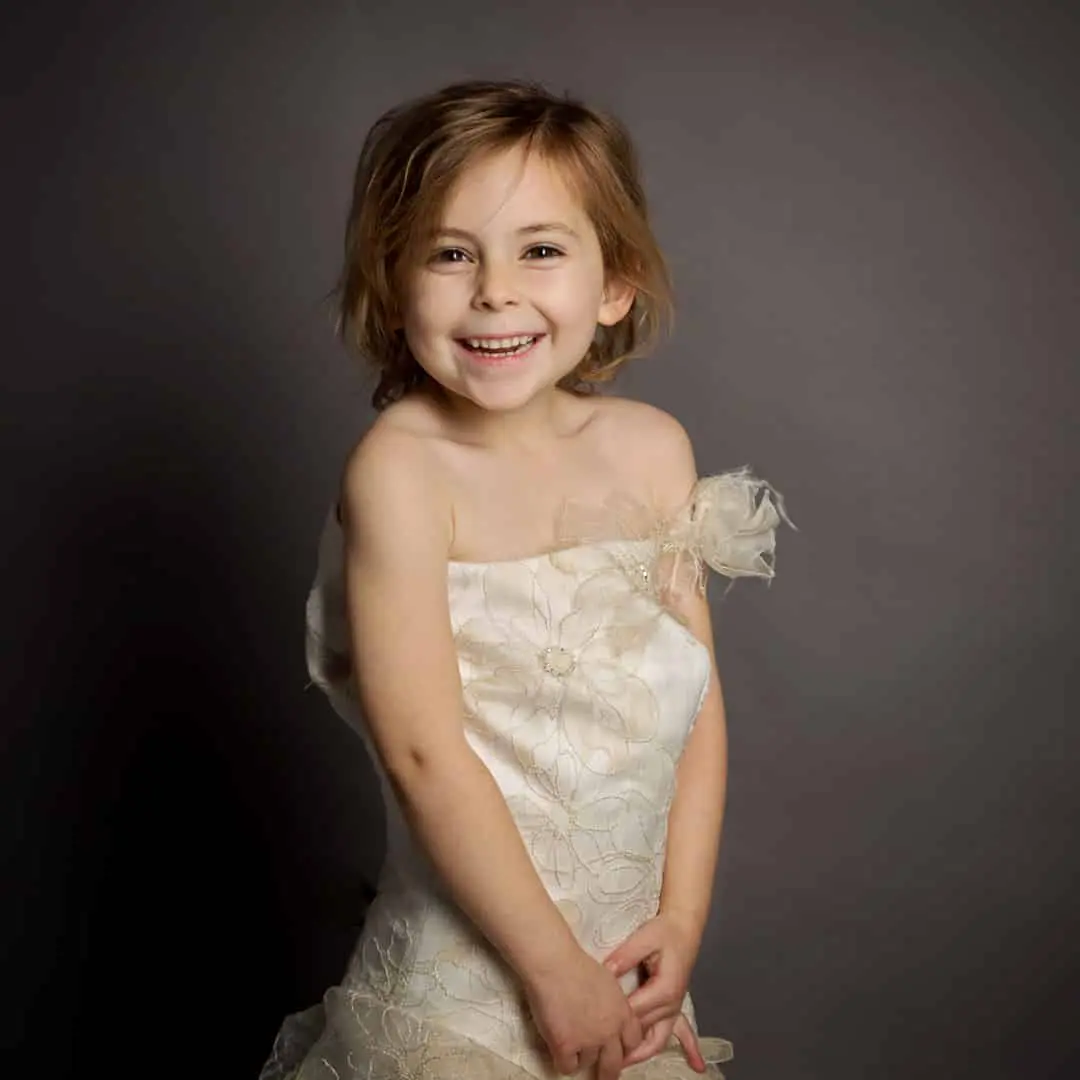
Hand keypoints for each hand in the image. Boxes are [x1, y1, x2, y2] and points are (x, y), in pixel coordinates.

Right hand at [523, 946, 643, 1079]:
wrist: (554, 963)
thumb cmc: (577, 964)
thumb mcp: (607, 981)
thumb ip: (613, 1004)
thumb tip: (609, 1015)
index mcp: (622, 1013)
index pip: (633, 1042)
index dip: (625, 1048)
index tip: (618, 1050)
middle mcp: (609, 1031)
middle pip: (614, 1064)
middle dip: (608, 1073)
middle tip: (603, 1076)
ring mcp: (588, 1041)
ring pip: (587, 1062)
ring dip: (579, 1055)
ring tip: (569, 1038)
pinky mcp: (565, 1046)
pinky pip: (566, 1067)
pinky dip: (562, 1060)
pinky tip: (558, 1048)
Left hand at [602, 913, 705, 1071]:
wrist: (684, 927)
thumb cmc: (664, 932)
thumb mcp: (643, 938)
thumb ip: (625, 956)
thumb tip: (605, 971)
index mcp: (664, 989)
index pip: (634, 1012)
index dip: (614, 1019)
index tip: (593, 1026)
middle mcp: (672, 1004)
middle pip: (642, 1030)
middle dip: (621, 1043)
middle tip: (599, 1056)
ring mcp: (675, 1008)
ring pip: (658, 1039)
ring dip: (641, 1054)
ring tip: (622, 1066)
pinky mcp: (676, 1006)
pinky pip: (684, 1033)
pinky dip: (690, 1050)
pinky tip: (697, 1066)